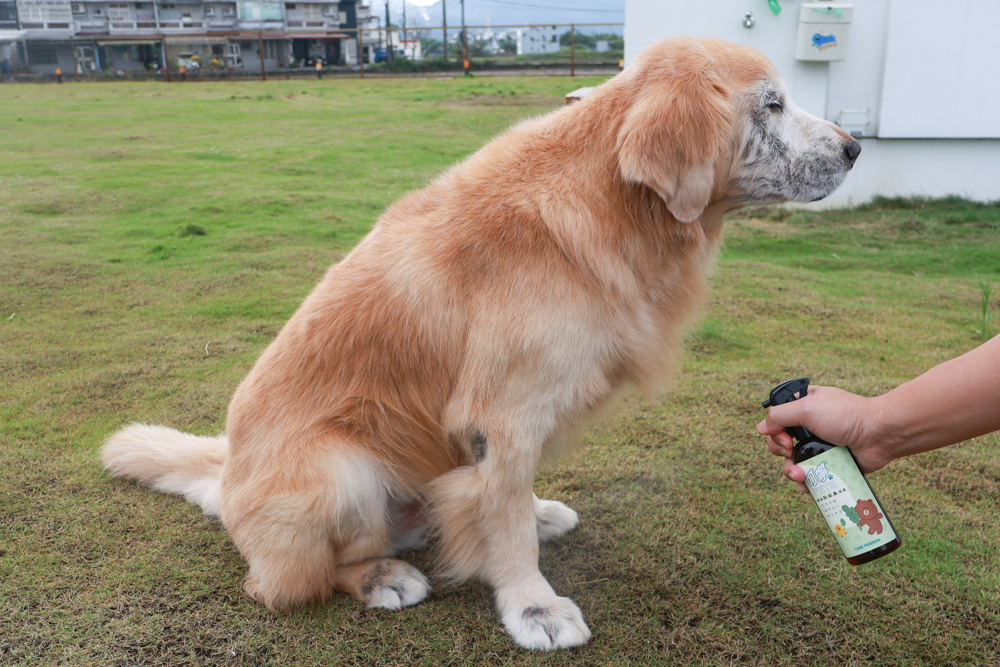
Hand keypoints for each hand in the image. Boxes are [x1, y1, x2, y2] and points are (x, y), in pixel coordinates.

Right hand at [756, 385, 893, 491]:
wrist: (879, 435)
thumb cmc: (846, 415)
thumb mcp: (807, 408)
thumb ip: (779, 416)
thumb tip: (761, 428)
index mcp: (803, 407)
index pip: (777, 420)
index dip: (774, 430)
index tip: (784, 436)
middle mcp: (810, 426)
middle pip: (780, 443)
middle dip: (780, 452)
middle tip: (790, 451)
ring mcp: (820, 446)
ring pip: (793, 463)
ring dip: (791, 471)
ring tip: (800, 476)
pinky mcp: (830, 464)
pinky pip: (811, 477)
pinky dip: (807, 483)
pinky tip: (808, 485)